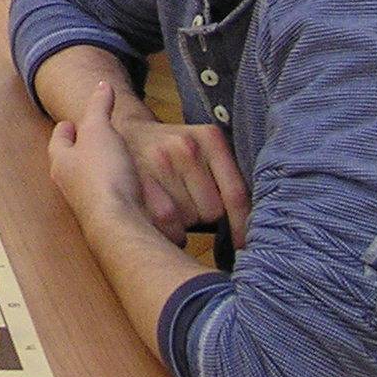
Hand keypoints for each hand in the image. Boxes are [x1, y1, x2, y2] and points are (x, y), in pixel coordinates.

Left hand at [47, 80, 158, 238]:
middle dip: (82, 150)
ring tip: (113, 160)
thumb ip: (99, 107)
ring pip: (90, 181)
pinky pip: (110, 197)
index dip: (66, 127)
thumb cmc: (103, 177)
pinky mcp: (110, 216)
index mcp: (62, 162)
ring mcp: (89, 203)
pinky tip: (130, 186)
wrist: (119, 224)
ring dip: (100, 170)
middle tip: (93, 139)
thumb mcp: (99, 130)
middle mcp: (70, 185)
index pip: (59, 139)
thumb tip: (102, 86)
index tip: (72, 121)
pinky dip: (118, 188)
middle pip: (72, 162)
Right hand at [111, 103, 250, 245]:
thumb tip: (248, 225)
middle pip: (212, 211)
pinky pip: (166, 221)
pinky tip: (161, 216)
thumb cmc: (173, 149)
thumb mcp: (203, 147)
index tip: (243, 245)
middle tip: (189, 200)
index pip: (236, 193)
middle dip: (204, 214)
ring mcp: (160, 161)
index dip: (242, 225)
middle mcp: (187, 146)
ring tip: (173, 203)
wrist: (127, 131)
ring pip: (189, 219)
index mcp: (211, 138)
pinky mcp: (139, 178)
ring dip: (184, 222)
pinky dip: (168, 228)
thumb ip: (225, 175)